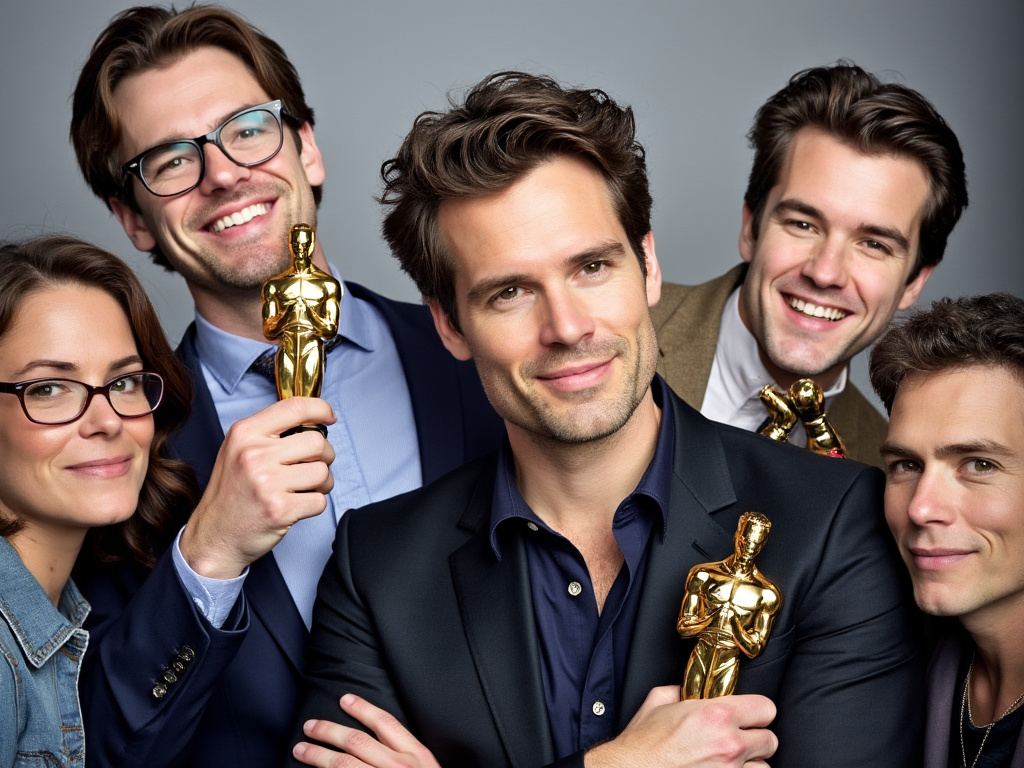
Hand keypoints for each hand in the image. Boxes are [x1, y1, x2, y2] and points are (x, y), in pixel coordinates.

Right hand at [179, 397, 335, 578]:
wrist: (213, 536)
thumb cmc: (231, 493)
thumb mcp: (237, 450)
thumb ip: (269, 433)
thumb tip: (313, 420)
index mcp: (244, 433)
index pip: (295, 407)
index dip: (320, 409)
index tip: (329, 416)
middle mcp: (254, 454)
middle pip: (317, 442)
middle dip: (325, 456)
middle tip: (312, 467)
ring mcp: (266, 482)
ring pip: (323, 472)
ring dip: (322, 483)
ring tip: (303, 489)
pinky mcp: (279, 509)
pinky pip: (320, 500)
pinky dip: (314, 504)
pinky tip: (296, 506)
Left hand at [293, 694, 440, 767]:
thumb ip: (403, 754)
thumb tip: (372, 743)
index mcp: (416, 755)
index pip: (385, 724)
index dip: (363, 709)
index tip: (345, 700)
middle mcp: (398, 767)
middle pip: (356, 742)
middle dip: (329, 731)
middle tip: (310, 726)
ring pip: (343, 764)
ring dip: (318, 755)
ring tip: (301, 749)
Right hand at [585, 687, 776, 767]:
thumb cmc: (642, 745)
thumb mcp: (658, 702)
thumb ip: (682, 691)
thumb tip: (689, 691)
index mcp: (717, 715)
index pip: (766, 708)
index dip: (757, 712)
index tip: (750, 716)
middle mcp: (730, 744)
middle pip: (770, 740)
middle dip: (756, 739)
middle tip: (739, 739)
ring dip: (751, 764)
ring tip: (730, 761)